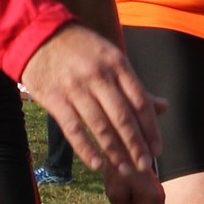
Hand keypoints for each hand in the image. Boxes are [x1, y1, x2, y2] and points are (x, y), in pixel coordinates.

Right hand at [21, 25, 161, 181]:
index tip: (157, 149)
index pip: (140, 102)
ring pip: (100, 126)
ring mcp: (75, 88)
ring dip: (115, 151)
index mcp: (118, 64)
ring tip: (125, 169)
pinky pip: (73, 129)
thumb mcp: (112, 59)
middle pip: (123, 117)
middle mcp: (98, 76)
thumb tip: (164, 107)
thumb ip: (136, 86)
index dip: (150, 129)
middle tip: (145, 166)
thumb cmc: (82, 50)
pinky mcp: (54, 99)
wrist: (39, 35)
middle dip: (136, 145)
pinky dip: (85, 149)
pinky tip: (97, 164)